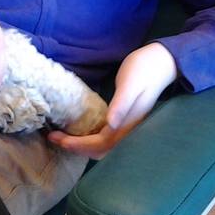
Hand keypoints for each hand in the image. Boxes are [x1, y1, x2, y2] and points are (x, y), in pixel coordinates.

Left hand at [47, 43, 176, 159]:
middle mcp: (128, 130)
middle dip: (76, 148)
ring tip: (62, 137)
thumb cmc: (143, 70)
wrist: (161, 63)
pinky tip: (78, 131)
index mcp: (129, 124)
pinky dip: (89, 139)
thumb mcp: (130, 85)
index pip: (100, 144)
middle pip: (101, 151)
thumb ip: (121, 105)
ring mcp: (127, 126)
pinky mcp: (124, 120)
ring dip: (82, 145)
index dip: (78, 145)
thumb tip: (110, 125)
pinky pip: (105, 137)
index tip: (58, 138)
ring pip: (103, 147)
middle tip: (53, 138)